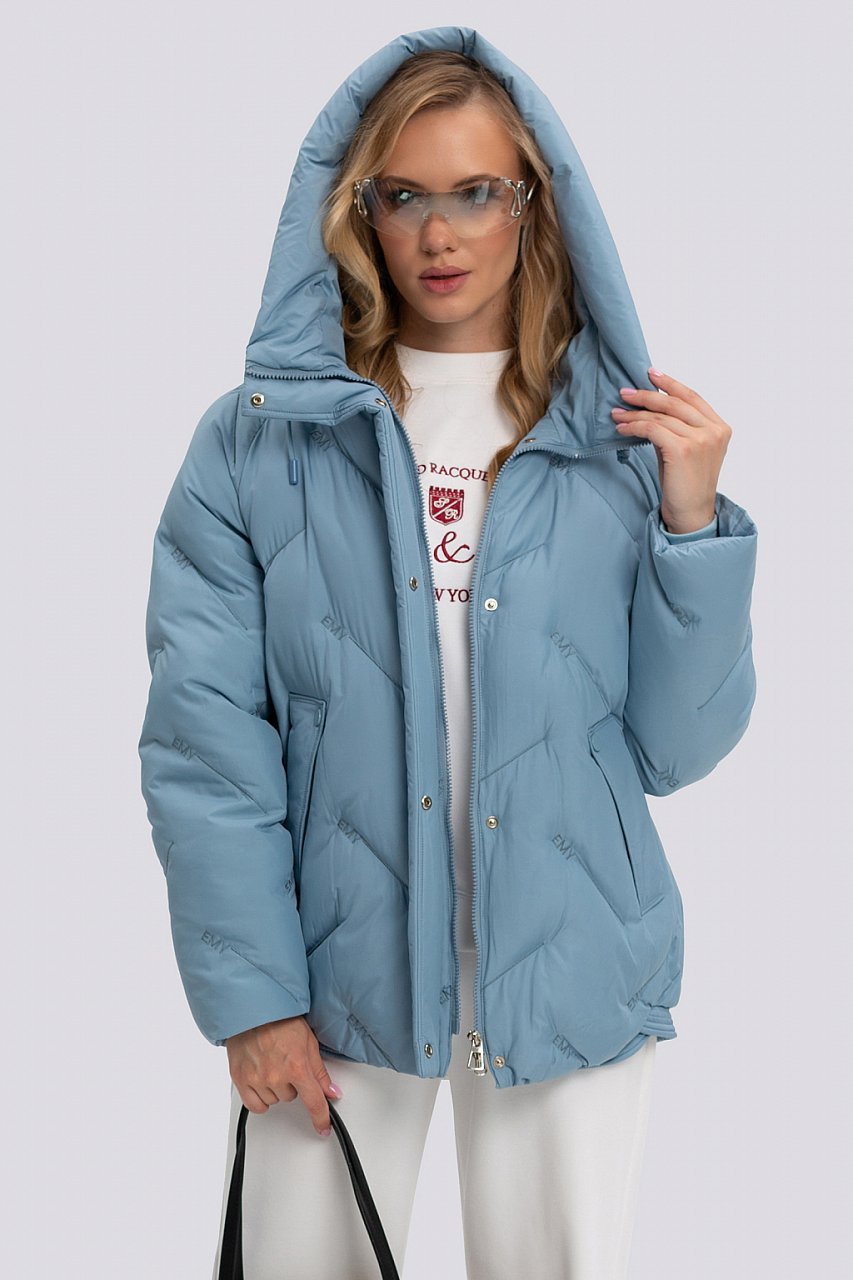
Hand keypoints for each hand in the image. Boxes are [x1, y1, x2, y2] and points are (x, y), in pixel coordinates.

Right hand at [226, 1015, 342, 1136]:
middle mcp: (276, 1076)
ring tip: (272, 1063)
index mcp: (297, 1066)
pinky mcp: (240, 1079)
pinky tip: (261, 1080)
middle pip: (291, 1098)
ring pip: (274, 1100)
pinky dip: (260, 1097)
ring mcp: (257, 1079)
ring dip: (276, 1088)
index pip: (313, 1102)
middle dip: (292, 1083)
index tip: (323, 1127)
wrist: (252, 1008)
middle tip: (287, 1062)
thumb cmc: (280, 1019)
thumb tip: (331, 1092)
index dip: (321, 1118)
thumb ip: (320, 1072)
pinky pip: (255, 1105)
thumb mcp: (308, 1041)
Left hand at [611, 367, 731, 533]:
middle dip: (647, 395)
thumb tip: (650, 407)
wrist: (691, 513)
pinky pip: (652, 429)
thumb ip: (676, 428)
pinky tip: (622, 427)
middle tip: (625, 392)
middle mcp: (714, 431)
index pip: (692, 398)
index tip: (652, 374)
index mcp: (720, 427)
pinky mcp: (683, 449)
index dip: (671, 384)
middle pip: (675, 403)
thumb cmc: (686, 483)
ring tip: (617, 413)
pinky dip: (635, 426)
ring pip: (661, 416)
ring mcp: (701, 439)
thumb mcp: (686, 449)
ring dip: (635, 413)